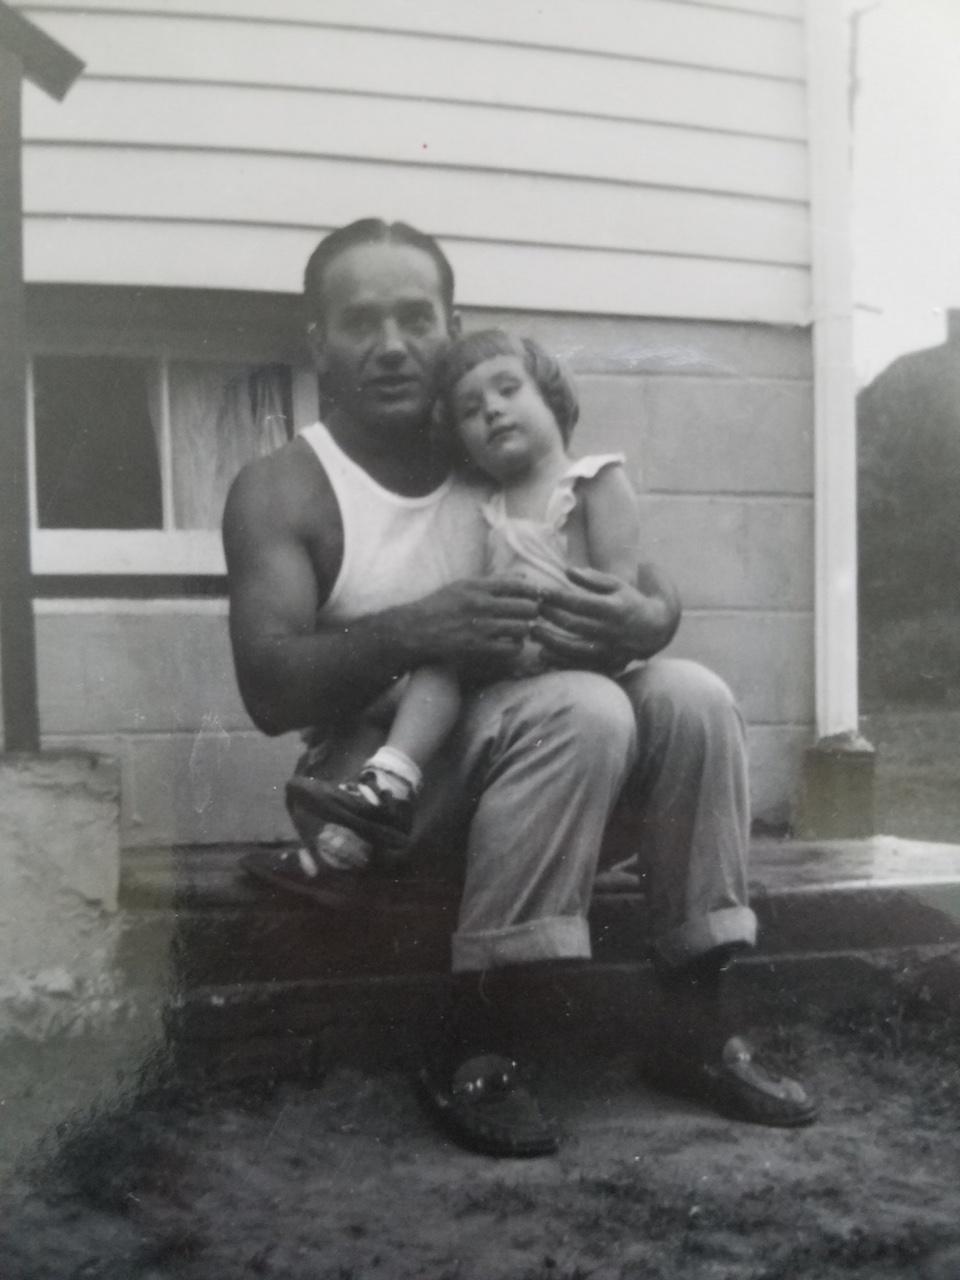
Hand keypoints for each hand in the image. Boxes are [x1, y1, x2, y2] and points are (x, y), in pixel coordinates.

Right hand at [399, 575, 540, 671]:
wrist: (414, 631)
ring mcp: (480, 627)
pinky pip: (511, 648)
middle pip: (526, 607)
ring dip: (525, 630)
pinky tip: (510, 643)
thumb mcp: (463, 586)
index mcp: (477, 586)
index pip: (518, 585)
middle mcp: (480, 605)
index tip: (536, 596)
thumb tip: (523, 576)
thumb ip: (494, 581)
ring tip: (521, 630)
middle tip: (530, 615)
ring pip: (522, 628)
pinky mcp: (477, 648)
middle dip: (532, 612)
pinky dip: (515, 646)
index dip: (533, 591)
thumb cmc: (439, 606)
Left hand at [532, 565, 671, 670]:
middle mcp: (611, 631)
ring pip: (573, 649)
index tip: (541, 592)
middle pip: (573, 625)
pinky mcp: (606, 665)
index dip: (556, 597)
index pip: (579, 602)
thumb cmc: (630, 602)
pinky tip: (544, 654)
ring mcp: (609, 651)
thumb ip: (592, 578)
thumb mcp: (616, 585)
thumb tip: (567, 571)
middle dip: (550, 616)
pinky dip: (559, 662)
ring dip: (550, 641)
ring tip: (534, 632)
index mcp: (613, 609)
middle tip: (534, 609)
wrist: (655, 630)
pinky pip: (579, 667)